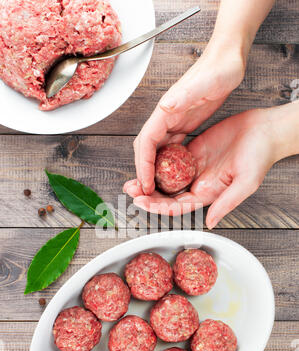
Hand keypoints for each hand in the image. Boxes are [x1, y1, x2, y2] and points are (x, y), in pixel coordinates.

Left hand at [124, 108, 277, 228]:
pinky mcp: (194, 150)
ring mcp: (195, 168)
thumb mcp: (246, 183)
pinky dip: (158, 161)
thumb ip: (226, 203)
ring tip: (131, 180)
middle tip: (130, 191)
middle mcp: (198, 184)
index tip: (141, 201)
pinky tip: (146, 161)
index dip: (158, 206)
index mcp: (207, 195)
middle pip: (167, 195)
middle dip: (147, 195)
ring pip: (166, 178)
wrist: (266, 131)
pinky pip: (172, 157)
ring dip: (149, 180)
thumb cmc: (260, 157)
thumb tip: (210, 222)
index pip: (177, 206)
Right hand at [126, 38, 245, 195]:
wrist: (227, 59)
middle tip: (145, 192)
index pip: (146, 143)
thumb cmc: (217, 69)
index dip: (143, 166)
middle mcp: (166, 117)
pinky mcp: (184, 123)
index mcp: (165, 111)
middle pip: (146, 149)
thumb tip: (165, 107)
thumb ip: (183, 96)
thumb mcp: (203, 83)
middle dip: (143, 171)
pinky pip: (170, 147)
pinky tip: (172, 173)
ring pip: (156, 150)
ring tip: (154, 189)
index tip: (145, 184)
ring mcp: (174, 121)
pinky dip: (167, 162)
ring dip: (153, 169)